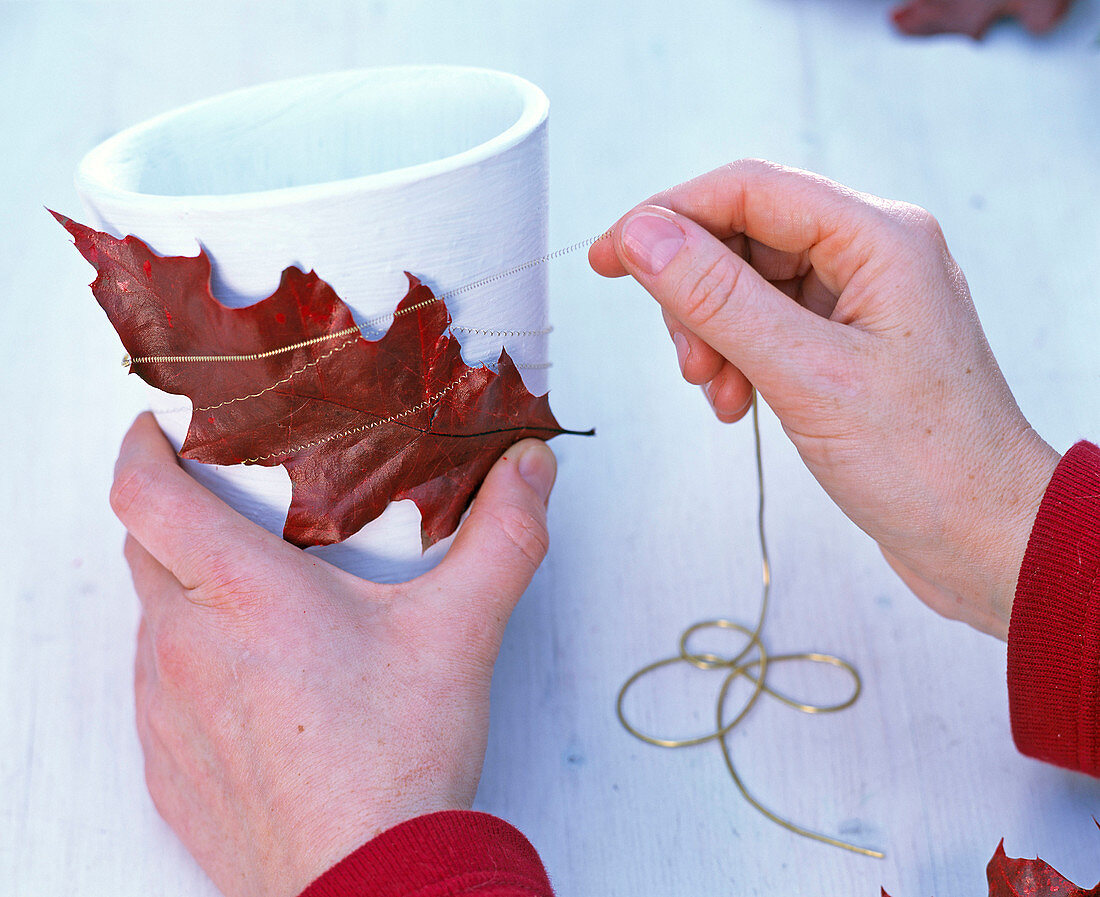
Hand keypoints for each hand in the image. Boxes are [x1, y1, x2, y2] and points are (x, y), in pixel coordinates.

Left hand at [113, 412, 556, 896]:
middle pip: (145, 548)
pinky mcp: (170, 768)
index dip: (142, 448)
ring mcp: (166, 712)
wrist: (369, 884)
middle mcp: (184, 645)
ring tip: (262, 597)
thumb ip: (502, 537)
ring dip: (190, 592)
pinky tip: (258, 680)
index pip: (144, 494)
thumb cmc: (398, 762)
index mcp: (241, 594)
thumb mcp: (461, 631)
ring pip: (154, 620)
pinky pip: (161, 689)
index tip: (163, 431)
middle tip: (241, 508)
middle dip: (178, 515)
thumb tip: (531, 468)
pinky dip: (193, 661)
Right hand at [590, 160, 1058, 638]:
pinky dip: (737, 357)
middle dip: (695, 294)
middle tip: (686, 358)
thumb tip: (644, 236)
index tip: (610, 256)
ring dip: (713, 334)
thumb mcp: (807, 376)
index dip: (667, 216)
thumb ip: (718, 299)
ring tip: (715, 390)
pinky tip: (737, 401)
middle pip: (744, 234)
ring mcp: (861, 298)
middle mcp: (873, 254)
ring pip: (749, 283)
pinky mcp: (849, 340)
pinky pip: (768, 323)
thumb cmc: (929, 464)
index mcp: (880, 237)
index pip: (747, 189)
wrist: (983, 537)